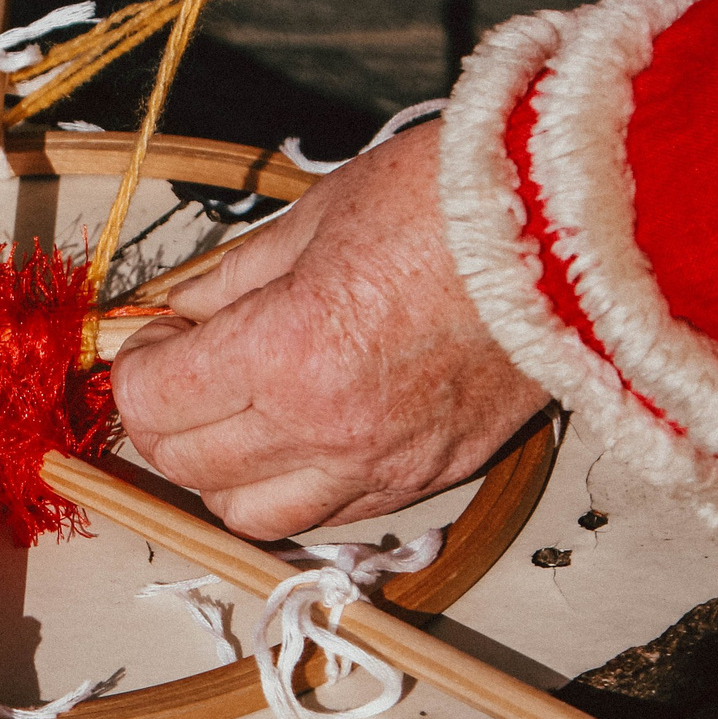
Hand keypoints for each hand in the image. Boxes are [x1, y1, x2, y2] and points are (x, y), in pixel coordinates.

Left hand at [110, 122, 547, 538]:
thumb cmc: (454, 202)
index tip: (153, 339)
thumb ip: (233, 278)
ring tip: (235, 414)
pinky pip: (328, 516)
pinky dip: (293, 488)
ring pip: (250, 515)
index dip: (136, 370)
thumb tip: (178, 311)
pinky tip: (298, 435)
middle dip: (164, 420)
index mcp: (287, 351)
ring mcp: (382, 463)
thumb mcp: (317, 216)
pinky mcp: (430, 477)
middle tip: (181, 368)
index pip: (156, 402)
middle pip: (190, 467)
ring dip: (220, 474)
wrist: (582, 227)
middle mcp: (326, 427)